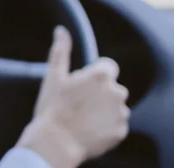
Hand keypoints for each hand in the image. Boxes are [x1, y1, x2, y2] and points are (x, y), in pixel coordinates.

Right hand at [17, 27, 130, 167]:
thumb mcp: (53, 77)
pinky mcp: (121, 132)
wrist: (55, 144)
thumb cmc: (52, 109)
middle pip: (112, 88)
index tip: (82, 87)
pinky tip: (89, 131)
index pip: (108, 67)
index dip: (94, 76)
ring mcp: (120, 113)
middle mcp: (116, 92)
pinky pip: (116, 126)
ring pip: (115, 107)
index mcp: (101, 76)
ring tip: (83, 120)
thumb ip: (61, 51)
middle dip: (100, 94)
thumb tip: (61, 30)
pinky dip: (106, 128)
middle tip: (79, 105)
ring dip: (104, 111)